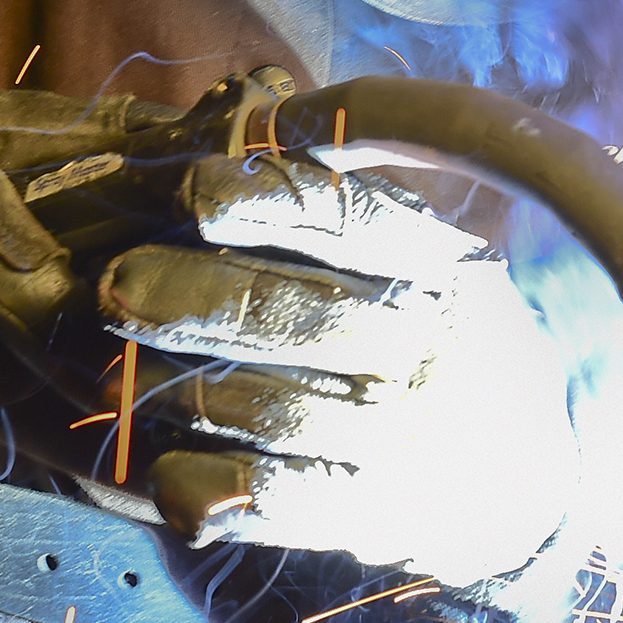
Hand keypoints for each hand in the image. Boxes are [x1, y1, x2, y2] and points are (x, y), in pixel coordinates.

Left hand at [89, 151, 577, 588]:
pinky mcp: (373, 508)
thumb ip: (324, 192)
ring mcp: (401, 433)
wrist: (514, 455)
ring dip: (179, 390)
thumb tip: (233, 114)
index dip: (264, 202)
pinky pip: (280, 501)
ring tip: (108, 369)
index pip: (346, 220)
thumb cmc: (413, 317)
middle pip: (299, 317)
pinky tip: (158, 469)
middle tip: (111, 285)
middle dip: (195, 299)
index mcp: (428, 259)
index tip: (190, 189)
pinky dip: (212, 484)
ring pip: (276, 412)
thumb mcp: (401, 243)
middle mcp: (423, 344)